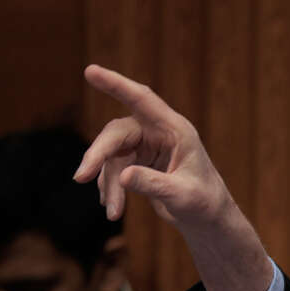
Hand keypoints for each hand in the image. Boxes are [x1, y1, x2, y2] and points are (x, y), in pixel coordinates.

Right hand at [74, 64, 271, 290]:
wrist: (208, 219)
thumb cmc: (204, 203)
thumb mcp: (182, 196)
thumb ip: (154, 185)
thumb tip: (124, 176)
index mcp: (176, 129)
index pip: (142, 100)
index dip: (117, 84)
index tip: (90, 71)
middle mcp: (158, 132)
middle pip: (117, 133)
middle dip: (98, 155)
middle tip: (81, 177)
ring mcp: (146, 145)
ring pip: (112, 156)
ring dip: (108, 183)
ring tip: (114, 213)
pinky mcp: (138, 160)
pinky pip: (114, 168)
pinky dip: (110, 187)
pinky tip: (113, 208)